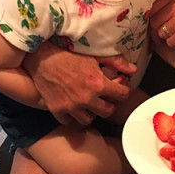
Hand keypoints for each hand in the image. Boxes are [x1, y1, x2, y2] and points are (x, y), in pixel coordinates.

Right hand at [22, 44, 136, 124]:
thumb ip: (115, 62)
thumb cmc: (68, 53)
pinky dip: (72, 115)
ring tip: (90, 102)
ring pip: (89, 119)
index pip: (122, 95)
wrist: (41, 57)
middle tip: (107, 96)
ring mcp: (71, 106)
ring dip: (91, 112)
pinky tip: (72, 105)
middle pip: (108, 111)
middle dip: (110, 103)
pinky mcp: (57, 109)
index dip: (124, 90)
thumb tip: (133, 69)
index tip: (120, 87)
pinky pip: (69, 120)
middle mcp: (86, 98)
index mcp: (97, 83)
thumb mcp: (94, 54)